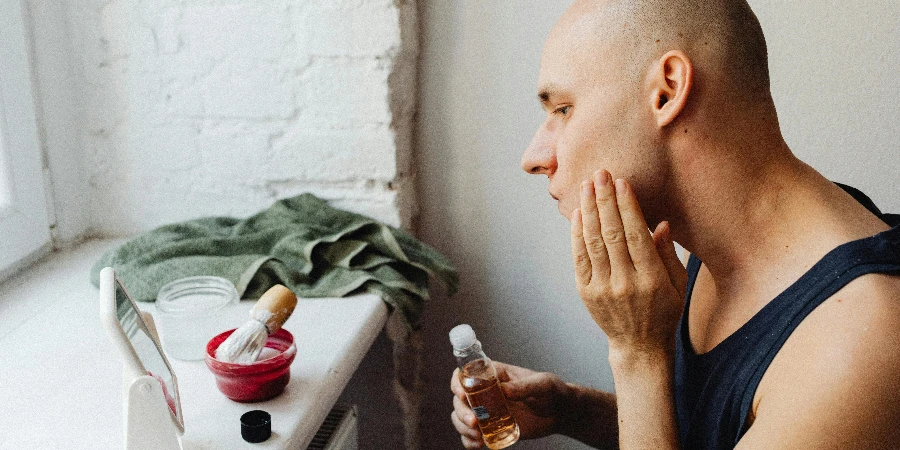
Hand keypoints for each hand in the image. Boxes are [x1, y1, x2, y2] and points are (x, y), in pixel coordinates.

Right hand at [450, 361, 574, 448]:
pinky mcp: (492, 428)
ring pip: (460, 417)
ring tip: (477, 435)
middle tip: (474, 422)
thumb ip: (525, 386)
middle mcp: (486, 392)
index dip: (457, 382)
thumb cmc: (553, 392)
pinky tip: (478, 445)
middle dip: (461, 412)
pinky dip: (468, 441)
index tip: (461, 394)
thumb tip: (504, 390)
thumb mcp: (544, 384)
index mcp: (494, 375)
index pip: (466, 373)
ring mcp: (487, 411)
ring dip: (462, 427)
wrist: (561, 414)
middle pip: (459, 399)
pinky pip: (472, 436)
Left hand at [571, 170, 687, 360]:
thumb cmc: (664, 311)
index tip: (622, 183)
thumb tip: (661, 223)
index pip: (637, 236)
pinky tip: (578, 213)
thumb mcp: (678, 285)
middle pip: (612, 234)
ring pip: (593, 242)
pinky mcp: (585, 292)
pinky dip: (577, 233)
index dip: (627, 207)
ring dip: (588, 210)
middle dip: (605, 200)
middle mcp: (625, 283)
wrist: (638, 345)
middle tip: (600, 173)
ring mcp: (602, 288)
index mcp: (652, 280)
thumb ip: (668, 254)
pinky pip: (580, 257)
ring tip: (586, 186)